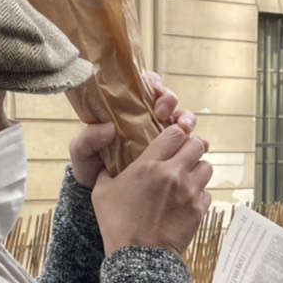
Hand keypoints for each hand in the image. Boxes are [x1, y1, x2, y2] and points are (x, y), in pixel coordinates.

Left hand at [68, 71, 196, 187]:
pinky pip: (190, 145)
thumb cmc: (91, 170)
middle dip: (169, 100)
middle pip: (167, 99)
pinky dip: (198, 142)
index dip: (153, 84)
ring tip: (183, 127)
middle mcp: (147, 121)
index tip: (150, 96)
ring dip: (186, 119)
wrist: (101, 198)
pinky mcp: (173, 156)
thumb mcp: (82, 153)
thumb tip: (109, 128)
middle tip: (162, 113)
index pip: (144, 87)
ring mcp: (162, 138)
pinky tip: (199, 146)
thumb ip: (88, 139)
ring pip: (182, 119)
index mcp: (127, 112)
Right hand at [92, 122, 211, 252]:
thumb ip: (108, 170)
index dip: (175, 131)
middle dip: (191, 146)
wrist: (138, 258)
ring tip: (186, 178)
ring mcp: (189, 192)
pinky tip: (187, 200)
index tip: (172, 137)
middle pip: (197, 144)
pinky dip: (199, 194)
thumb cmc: (117, 225)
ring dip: (197, 169)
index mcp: (149, 165)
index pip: (174, 132)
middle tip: (183, 155)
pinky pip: (207, 193)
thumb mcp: (102, 192)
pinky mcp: (199, 210)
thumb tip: (109, 161)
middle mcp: (173, 174)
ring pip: (206, 167)